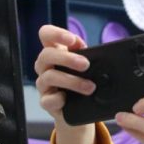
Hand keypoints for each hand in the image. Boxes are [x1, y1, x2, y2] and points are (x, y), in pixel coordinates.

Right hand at [34, 24, 95, 143]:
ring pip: (49, 77)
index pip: (45, 34)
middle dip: (67, 58)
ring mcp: (43, 84)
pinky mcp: (46, 102)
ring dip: (72, 81)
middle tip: (86, 65)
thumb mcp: (88, 66)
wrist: (81, 110)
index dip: (55, 33)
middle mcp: (45, 66)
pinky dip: (59, 99)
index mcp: (54, 52)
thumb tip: (100, 51)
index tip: (72, 40)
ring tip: (90, 87)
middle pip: (46, 54)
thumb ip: (89, 55)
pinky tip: (68, 100)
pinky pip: (47, 99)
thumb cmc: (83, 81)